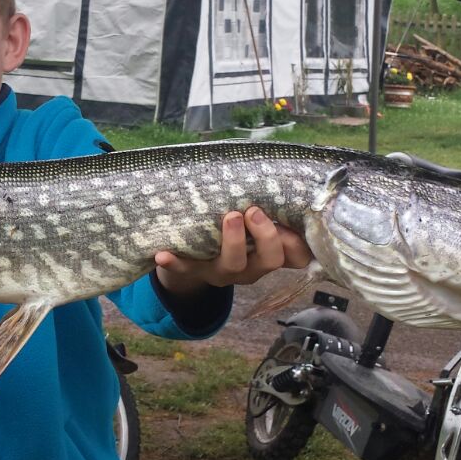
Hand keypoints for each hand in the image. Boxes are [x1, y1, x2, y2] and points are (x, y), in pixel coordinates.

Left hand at [154, 206, 312, 297]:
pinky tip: (163, 255)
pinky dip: (175, 263)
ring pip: (233, 265)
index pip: (296, 256)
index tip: (292, 226)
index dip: (297, 244)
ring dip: (233, 241)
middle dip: (266, 236)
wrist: (198, 258)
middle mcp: (250, 268)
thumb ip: (276, 213)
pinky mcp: (195, 270)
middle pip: (268, 260)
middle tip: (254, 211)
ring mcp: (222, 271)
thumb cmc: (238, 234)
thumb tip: (292, 188)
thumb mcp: (258, 227)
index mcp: (269, 256)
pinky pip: (185, 269)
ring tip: (231, 217)